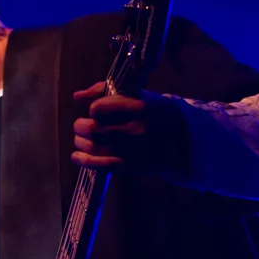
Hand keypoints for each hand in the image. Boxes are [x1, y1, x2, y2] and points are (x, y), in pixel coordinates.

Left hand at [71, 82, 190, 182]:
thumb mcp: (138, 95)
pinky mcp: (128, 166)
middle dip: (82, 126)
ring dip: (81, 141)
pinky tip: (76, 156)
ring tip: (81, 139)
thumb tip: (77, 96)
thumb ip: (106, 91)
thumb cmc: (156, 114)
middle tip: (81, 125)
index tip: (96, 111)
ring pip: (92, 145)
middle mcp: (133, 129)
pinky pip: (98, 164)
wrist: (183, 142)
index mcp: (137, 108)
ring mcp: (130, 150)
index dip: (93, 109)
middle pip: (92, 127)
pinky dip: (83, 159)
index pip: (98, 108)